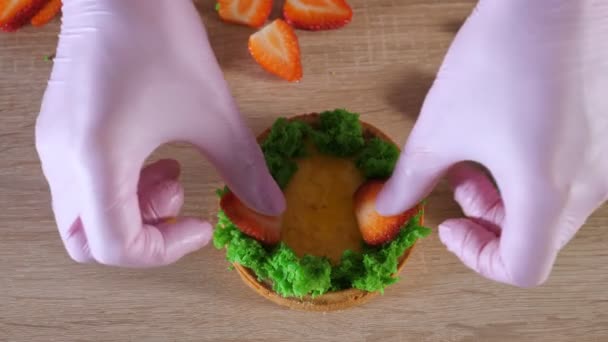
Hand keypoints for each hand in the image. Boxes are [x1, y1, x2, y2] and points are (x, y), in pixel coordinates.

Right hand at [35, 0, 284, 266]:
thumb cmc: (164, 42)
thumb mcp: (213, 112)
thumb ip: (244, 167)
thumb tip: (274, 208)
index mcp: (96, 162)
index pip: (115, 247)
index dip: (165, 250)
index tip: (203, 224)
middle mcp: (62, 163)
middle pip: (88, 242)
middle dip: (141, 235)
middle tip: (178, 196)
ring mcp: (53, 147)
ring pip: (84, 215)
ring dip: (131, 209)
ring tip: (170, 168)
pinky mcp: (56, 131)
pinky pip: (80, 185)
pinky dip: (117, 187)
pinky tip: (149, 151)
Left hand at [377, 0, 607, 286]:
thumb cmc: (500, 56)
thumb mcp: (440, 127)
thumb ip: (411, 178)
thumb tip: (387, 207)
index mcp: (548, 194)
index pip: (522, 270)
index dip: (477, 258)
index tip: (450, 224)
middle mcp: (591, 185)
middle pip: (536, 239)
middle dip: (487, 221)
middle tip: (457, 184)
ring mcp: (607, 161)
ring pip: (553, 210)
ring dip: (507, 196)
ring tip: (476, 155)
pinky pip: (570, 178)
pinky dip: (532, 175)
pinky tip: (506, 135)